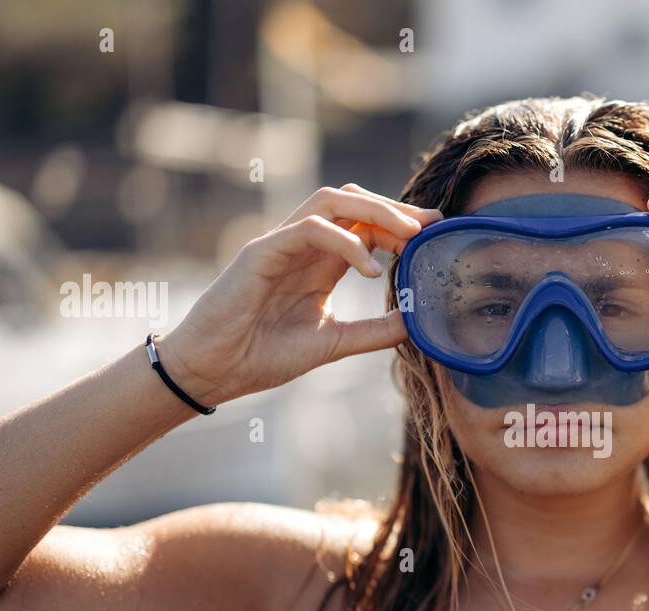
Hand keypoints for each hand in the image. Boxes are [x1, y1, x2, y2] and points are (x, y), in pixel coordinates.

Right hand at [157, 184, 441, 404]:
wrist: (212, 371)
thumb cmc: (262, 356)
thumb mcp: (333, 342)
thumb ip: (374, 331)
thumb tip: (417, 323)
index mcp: (320, 263)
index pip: (365, 225)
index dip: (401, 225)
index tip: (436, 235)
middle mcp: (302, 246)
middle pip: (353, 202)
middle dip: (396, 208)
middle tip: (432, 224)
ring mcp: (281, 244)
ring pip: (332, 201)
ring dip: (375, 211)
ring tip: (409, 235)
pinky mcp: (262, 252)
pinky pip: (308, 229)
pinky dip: (345, 242)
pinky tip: (372, 268)